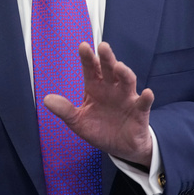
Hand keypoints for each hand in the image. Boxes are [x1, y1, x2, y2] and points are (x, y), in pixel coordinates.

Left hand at [43, 41, 154, 165]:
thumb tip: (46, 100)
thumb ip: (64, 110)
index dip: (87, 58)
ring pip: (127, 81)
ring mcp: (126, 98)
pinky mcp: (139, 111)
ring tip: (119, 67)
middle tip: (103, 47)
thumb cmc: (100, 129)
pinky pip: (143, 102)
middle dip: (107, 58)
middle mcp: (111, 88)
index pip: (91, 69)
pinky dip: (146, 97)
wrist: (120, 148)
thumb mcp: (78, 122)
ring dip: (125, 73)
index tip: (83, 47)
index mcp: (95, 87)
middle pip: (110, 69)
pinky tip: (147, 93)